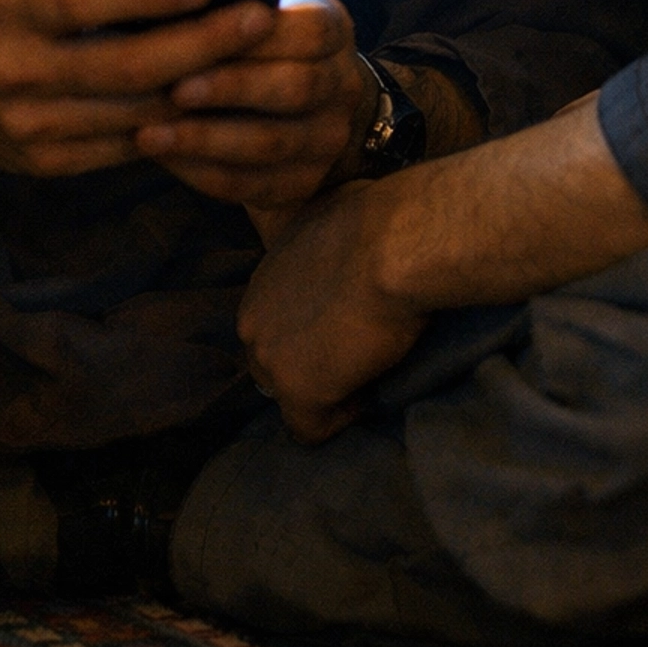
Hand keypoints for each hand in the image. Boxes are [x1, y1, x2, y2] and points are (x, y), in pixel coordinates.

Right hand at [0, 0, 278, 176]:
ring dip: (203, 90)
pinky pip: (125, 148)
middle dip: (203, 43)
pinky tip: (215, 101)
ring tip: (255, 61)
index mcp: (10, 3)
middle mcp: (15, 68)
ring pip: (136, 114)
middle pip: (127, 65)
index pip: (85, 0)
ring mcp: (28, 124)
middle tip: (260, 19)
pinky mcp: (43, 162)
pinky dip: (175, 126)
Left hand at [136, 0, 377, 213]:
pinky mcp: (303, 183)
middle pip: (296, 89)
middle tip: (174, 89)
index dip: (258, 37)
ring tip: (151, 133)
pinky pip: (254, 185)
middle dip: (231, 89)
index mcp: (332, 30)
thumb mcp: (258, 5)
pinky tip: (165, 158)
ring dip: (207, 139)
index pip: (310, 32)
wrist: (303, 104)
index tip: (203, 33)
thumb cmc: (255, 40)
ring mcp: (328, 139)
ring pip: (271, 143)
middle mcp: (342, 86)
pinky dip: (204, 173)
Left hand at [238, 178, 427, 440]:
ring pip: (287, 393)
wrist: (394, 245)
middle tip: (356, 355)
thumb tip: (348, 240)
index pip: (275, 320)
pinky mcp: (298, 390)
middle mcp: (252, 317)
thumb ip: (325, 244)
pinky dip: (341, 418)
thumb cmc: (380, 219)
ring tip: (366, 375)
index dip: (311, 330)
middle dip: (310, 362)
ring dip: (324, 390)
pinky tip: (368, 396)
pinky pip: (311, 428)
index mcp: (262, 277)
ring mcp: (270, 357)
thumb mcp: (335, 218)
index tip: (350, 324)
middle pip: (273, 359)